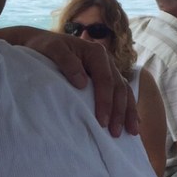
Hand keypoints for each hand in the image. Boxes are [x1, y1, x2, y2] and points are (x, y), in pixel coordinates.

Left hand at [19, 29, 137, 135]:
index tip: (102, 122)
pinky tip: (134, 123)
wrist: (42, 42)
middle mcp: (107, 61)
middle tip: (115, 133)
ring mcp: (108, 69)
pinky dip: (128, 108)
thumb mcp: (53, 50)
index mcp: (96, 53)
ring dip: (129, 112)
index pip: (105, 80)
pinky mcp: (106, 78)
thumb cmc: (46, 47)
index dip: (105, 102)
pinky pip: (121, 93)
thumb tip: (82, 83)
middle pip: (119, 88)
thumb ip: (67, 62)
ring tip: (132, 132)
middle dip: (120, 112)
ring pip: (124, 91)